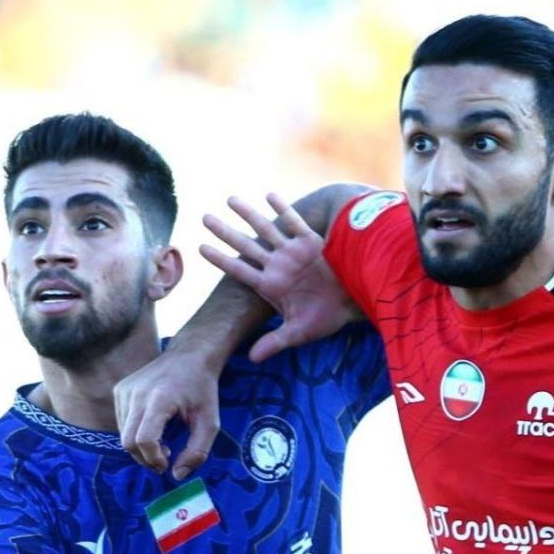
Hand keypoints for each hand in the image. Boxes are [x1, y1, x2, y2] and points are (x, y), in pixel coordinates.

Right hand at [114, 348, 219, 479]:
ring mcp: (125, 389)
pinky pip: (121, 421)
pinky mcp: (120, 389)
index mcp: (159, 398)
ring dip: (140, 447)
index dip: (154, 459)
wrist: (191, 355)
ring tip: (162, 443)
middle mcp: (136, 393)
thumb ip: (197, 451)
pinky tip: (153, 428)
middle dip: (145, 458)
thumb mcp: (210, 422)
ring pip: (122, 434)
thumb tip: (177, 476)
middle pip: (128, 441)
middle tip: (165, 460)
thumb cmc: (202, 389)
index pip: (144, 440)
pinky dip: (134, 432)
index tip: (168, 463)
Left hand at [200, 193, 357, 362]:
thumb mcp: (299, 332)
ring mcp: (293, 253)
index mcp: (271, 285)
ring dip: (249, 214)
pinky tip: (269, 195)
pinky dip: (283, 209)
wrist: (353, 304)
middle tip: (204, 217)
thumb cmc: (325, 318)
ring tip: (230, 199)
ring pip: (266, 230)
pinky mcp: (312, 244)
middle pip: (246, 245)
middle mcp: (278, 266)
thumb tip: (253, 359)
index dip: (220, 259)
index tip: (200, 248)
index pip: (239, 270)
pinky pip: (295, 223)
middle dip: (225, 231)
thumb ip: (275, 342)